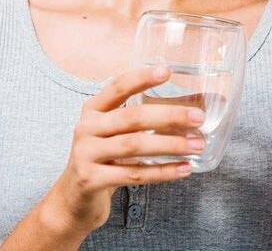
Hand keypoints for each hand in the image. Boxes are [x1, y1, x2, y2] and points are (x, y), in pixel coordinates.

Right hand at [51, 66, 204, 232]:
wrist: (73, 199)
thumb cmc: (101, 159)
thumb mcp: (110, 132)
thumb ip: (134, 120)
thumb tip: (182, 112)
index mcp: (93, 109)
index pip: (118, 86)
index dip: (142, 78)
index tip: (167, 71)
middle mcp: (86, 127)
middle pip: (132, 117)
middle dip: (169, 115)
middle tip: (198, 117)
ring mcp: (86, 154)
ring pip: (135, 145)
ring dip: (170, 145)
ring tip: (196, 145)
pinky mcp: (91, 180)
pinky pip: (134, 174)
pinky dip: (163, 172)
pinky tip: (184, 168)